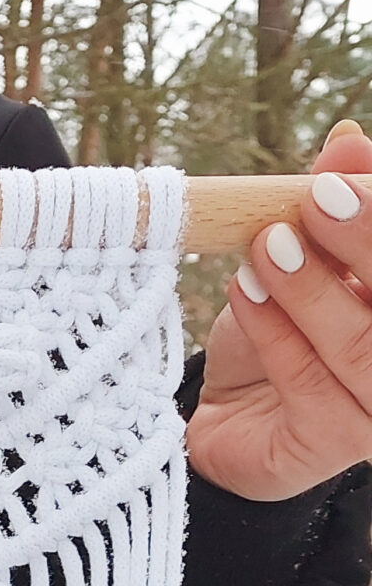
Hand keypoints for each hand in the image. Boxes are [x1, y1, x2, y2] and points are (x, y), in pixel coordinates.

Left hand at [186, 120, 371, 504]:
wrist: (227, 417)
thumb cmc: (279, 329)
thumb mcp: (304, 256)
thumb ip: (332, 203)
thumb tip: (347, 141)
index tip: (341, 175)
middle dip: (366, 242)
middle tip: (314, 200)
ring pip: (363, 346)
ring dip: (312, 289)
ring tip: (266, 246)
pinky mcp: (333, 444)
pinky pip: (310, 387)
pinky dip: (276, 335)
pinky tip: (244, 294)